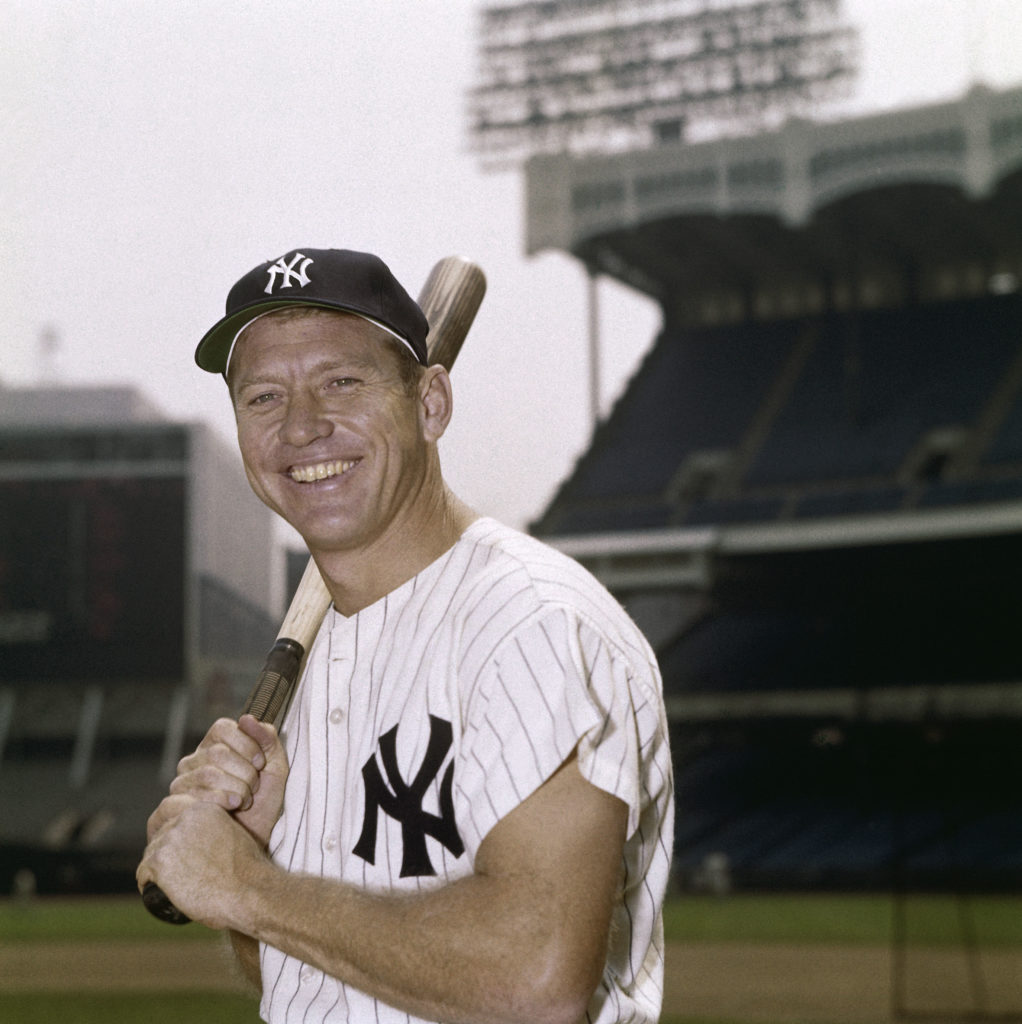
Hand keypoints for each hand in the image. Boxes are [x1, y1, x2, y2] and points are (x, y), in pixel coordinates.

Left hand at [137, 797, 264, 929]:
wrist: (248, 891)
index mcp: (203, 808)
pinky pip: (143, 873)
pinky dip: (147, 882)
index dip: (177, 839)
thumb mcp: (232, 833)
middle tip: (178, 873)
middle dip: (166, 854)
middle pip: (161, 836)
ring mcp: (170, 839)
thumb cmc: (246, 869)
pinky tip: (155, 889)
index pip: (176, 820)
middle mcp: (184, 819)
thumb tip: (199, 839)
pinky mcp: (160, 862)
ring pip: (151, 854)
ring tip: (170, 883)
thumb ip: (214, 827)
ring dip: (156, 869)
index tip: (182, 855)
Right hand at [147, 714, 287, 848]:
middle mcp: (191, 764)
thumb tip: (247, 718)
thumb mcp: (275, 770)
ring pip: (206, 774)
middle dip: (245, 774)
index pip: (222, 728)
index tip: (260, 764)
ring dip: (235, 792)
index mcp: (213, 748)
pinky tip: (225, 814)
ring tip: (242, 805)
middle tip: (252, 791)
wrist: (251, 848)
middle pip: (217, 753)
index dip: (246, 744)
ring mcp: (177, 787)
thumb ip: (267, 740)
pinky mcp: (165, 812)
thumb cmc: (262, 808)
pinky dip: (214, 805)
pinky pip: (185, 799)